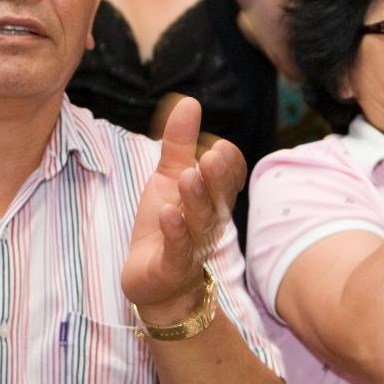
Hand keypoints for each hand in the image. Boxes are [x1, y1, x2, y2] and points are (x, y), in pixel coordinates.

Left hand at [122, 96, 245, 324]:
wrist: (153, 282)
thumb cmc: (166, 226)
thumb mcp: (168, 178)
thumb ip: (178, 142)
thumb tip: (189, 101)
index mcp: (212, 198)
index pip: (230, 178)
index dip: (228, 165)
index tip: (219, 147)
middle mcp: (209, 221)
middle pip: (219, 196)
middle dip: (216, 177)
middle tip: (211, 156)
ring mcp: (192, 245)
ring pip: (200, 221)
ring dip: (196, 198)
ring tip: (188, 176)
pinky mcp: (172, 266)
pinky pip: (177, 249)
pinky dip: (174, 232)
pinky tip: (168, 214)